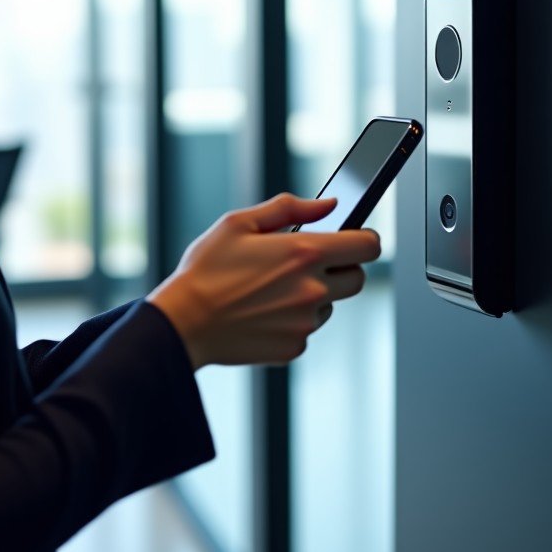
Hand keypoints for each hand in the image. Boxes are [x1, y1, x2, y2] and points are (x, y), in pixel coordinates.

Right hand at [147, 194, 380, 369]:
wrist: (182, 323)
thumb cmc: (206, 270)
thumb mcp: (239, 223)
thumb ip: (290, 207)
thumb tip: (329, 203)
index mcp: (303, 253)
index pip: (368, 246)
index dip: (365, 239)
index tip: (355, 239)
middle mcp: (313, 289)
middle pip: (357, 278)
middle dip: (342, 267)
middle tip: (308, 263)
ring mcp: (306, 322)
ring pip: (331, 304)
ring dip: (315, 295)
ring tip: (273, 289)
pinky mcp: (295, 347)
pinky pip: (308, 328)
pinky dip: (294, 320)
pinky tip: (263, 311)